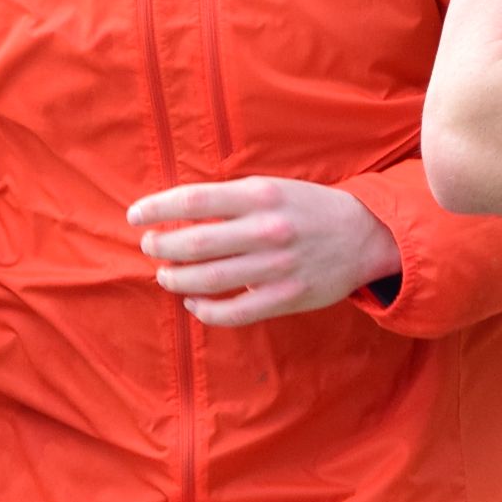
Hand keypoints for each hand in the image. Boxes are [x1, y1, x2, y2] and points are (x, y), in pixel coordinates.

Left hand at [128, 178, 401, 326]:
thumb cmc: (309, 209)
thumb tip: (175, 213)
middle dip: (161, 247)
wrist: (366, 236)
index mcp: (261, 195)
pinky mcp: (285, 297)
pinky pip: (233, 312)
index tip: (135, 216)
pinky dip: (205, 310)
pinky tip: (194, 302)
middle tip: (150, 247)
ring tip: (165, 275)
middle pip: (194, 243)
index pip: (194, 200)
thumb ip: (230, 200)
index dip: (157, 208)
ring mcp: (276, 267)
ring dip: (176, 279)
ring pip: (208, 280)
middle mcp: (267, 230)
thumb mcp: (273, 189)